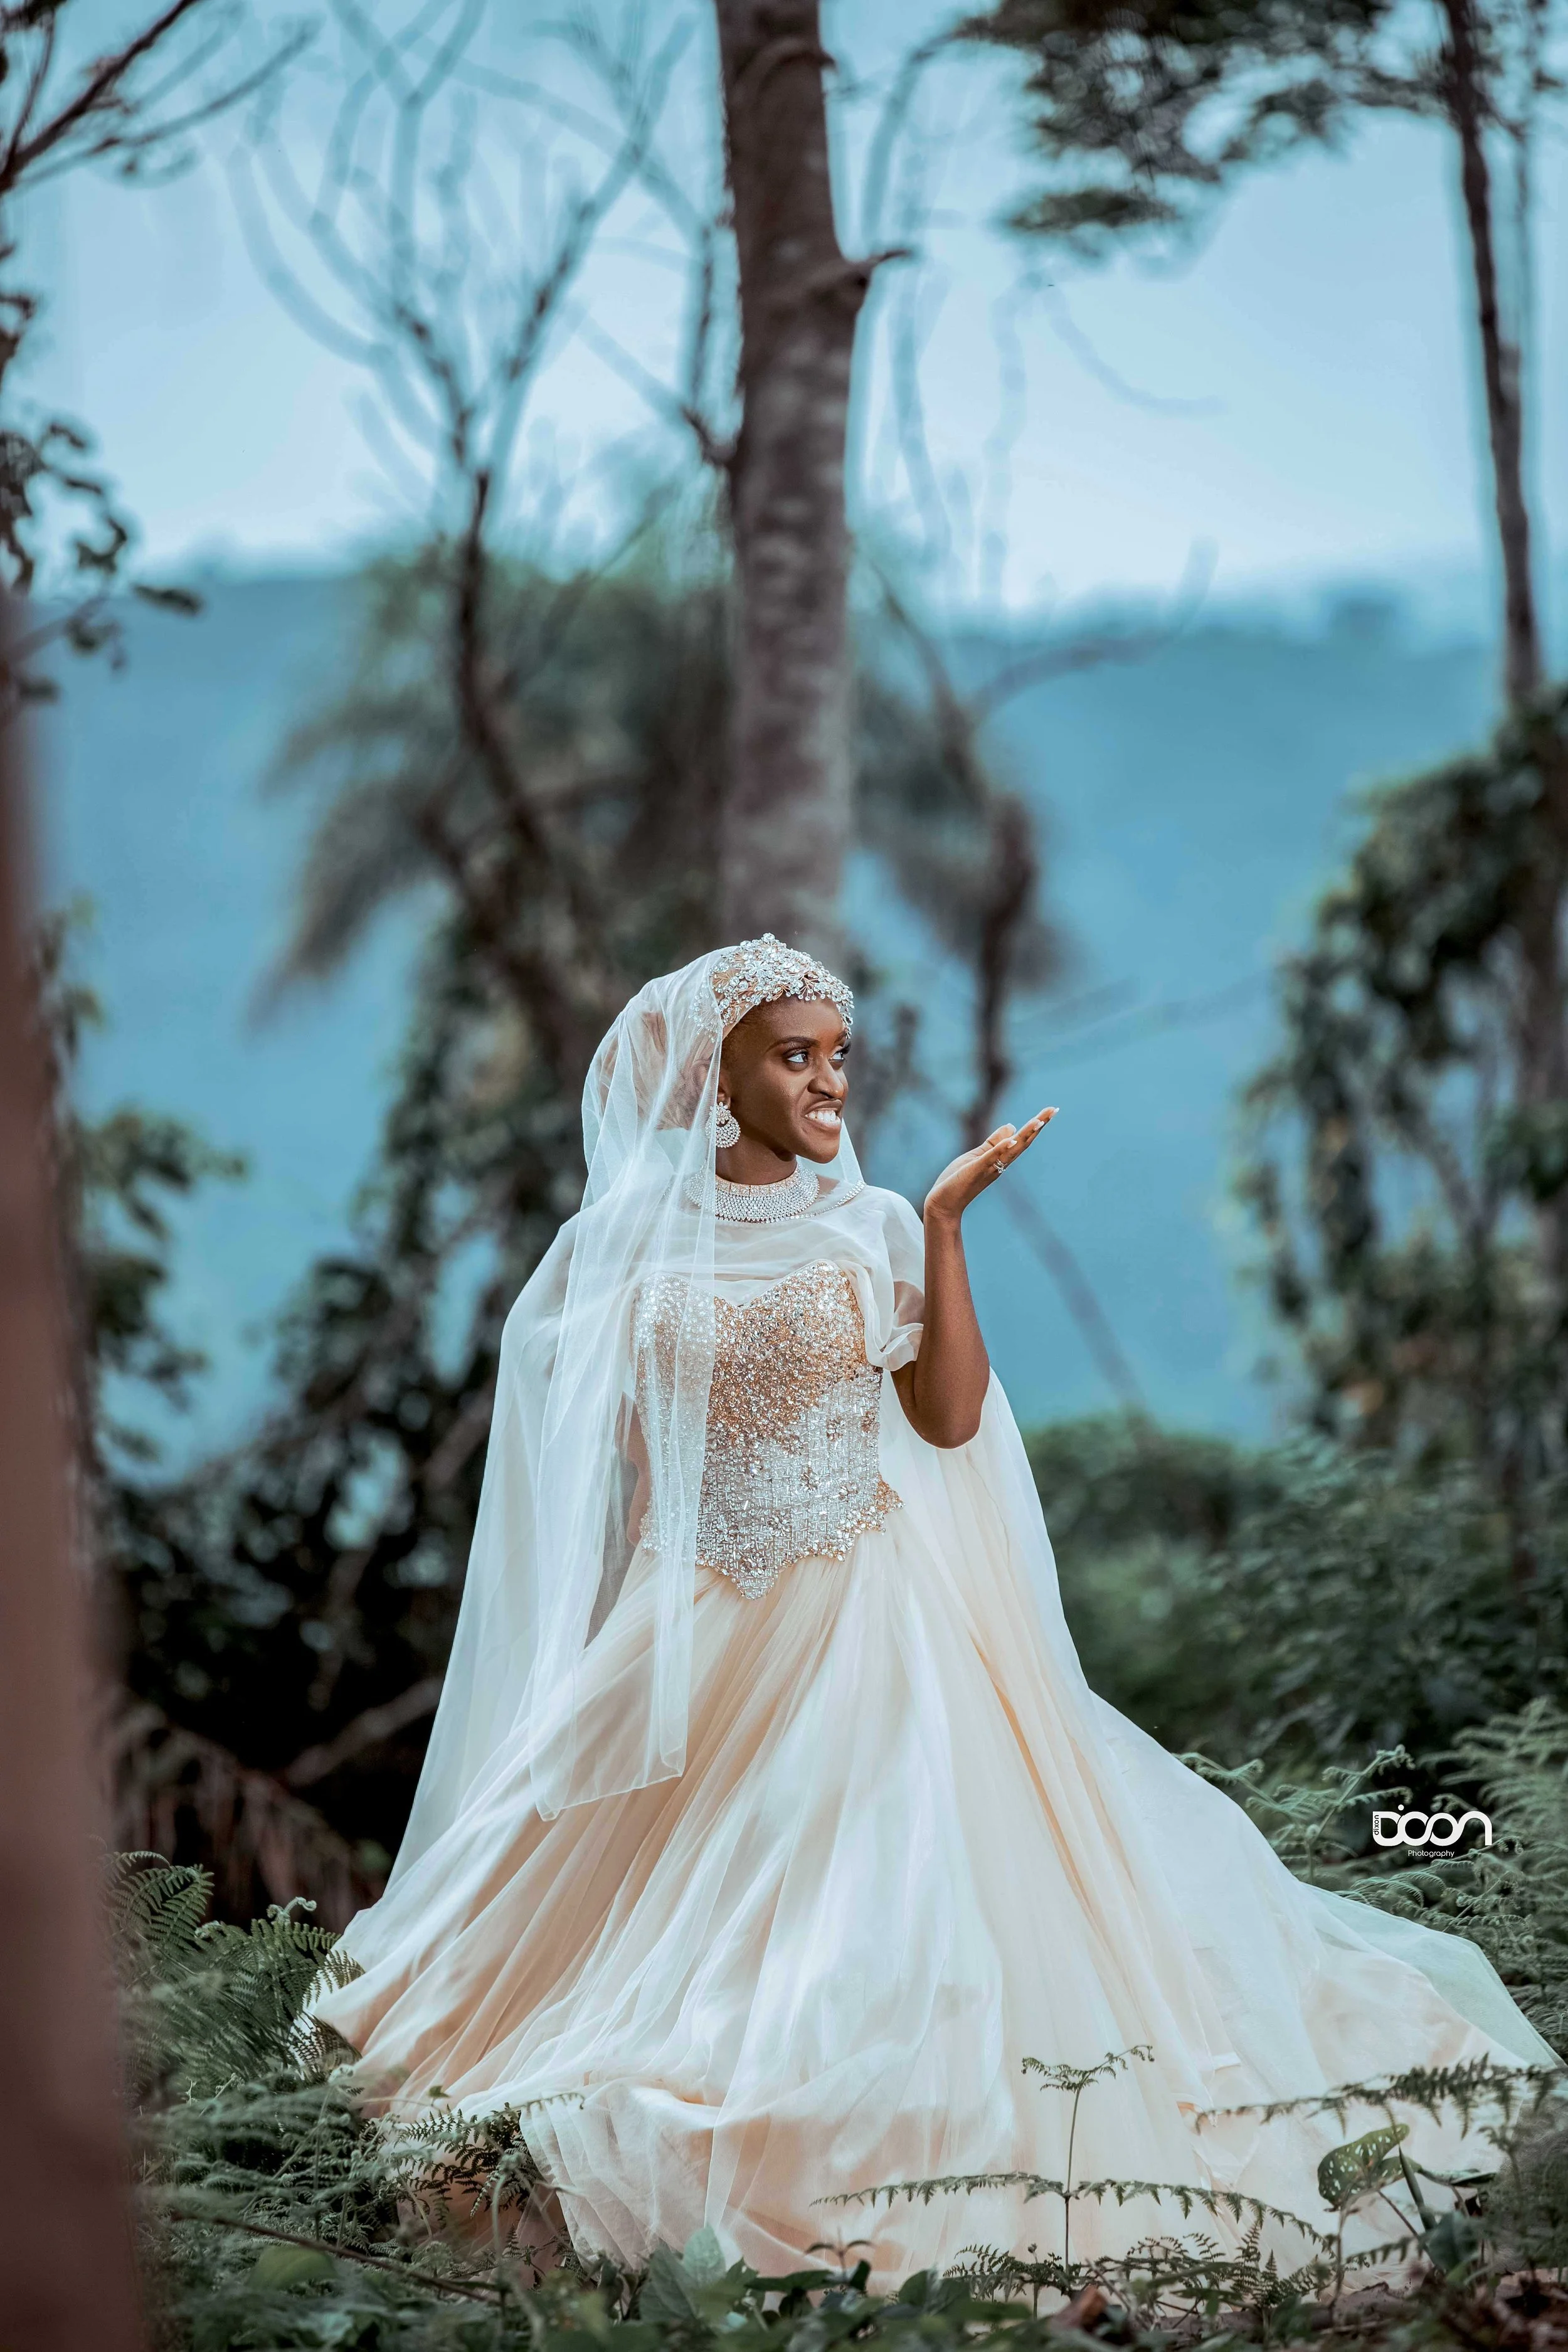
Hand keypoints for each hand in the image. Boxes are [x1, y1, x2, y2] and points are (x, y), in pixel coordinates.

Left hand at [923, 1109, 1056, 1224]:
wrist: (943, 1203)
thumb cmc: (958, 1180)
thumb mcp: (977, 1156)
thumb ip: (994, 1143)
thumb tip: (1011, 1125)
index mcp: (1000, 1159)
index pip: (1022, 1139)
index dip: (1036, 1125)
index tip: (1051, 1111)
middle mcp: (1000, 1164)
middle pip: (1023, 1142)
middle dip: (1038, 1126)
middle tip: (1053, 1110)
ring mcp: (989, 1168)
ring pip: (1011, 1150)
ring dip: (1025, 1135)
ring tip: (1039, 1121)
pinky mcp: (975, 1171)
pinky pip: (990, 1158)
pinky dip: (1002, 1148)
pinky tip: (1013, 1138)